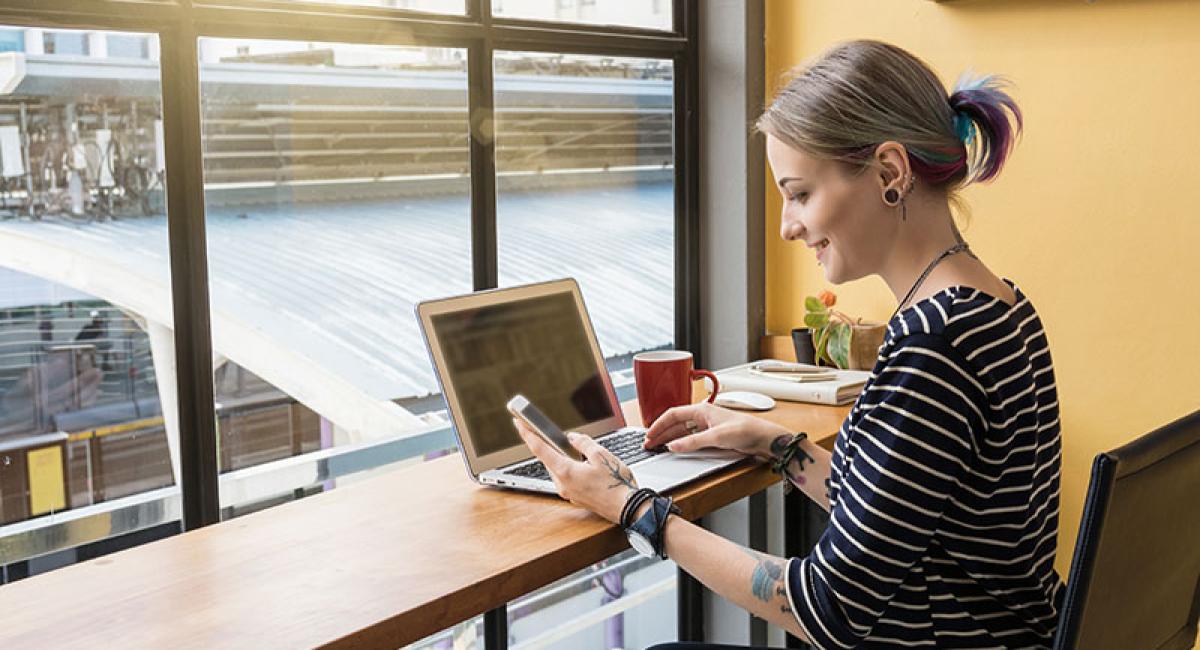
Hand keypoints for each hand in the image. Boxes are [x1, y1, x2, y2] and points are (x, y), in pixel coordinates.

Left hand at [512, 418, 637, 523]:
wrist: (627, 508)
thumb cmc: (616, 484)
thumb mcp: (601, 455)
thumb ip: (583, 443)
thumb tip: (572, 438)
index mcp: (566, 471)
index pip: (540, 449)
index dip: (528, 434)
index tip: (519, 422)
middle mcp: (563, 484)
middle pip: (548, 460)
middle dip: (548, 445)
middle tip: (545, 431)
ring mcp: (568, 493)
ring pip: (558, 470)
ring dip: (561, 458)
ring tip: (571, 448)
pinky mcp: (575, 498)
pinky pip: (566, 479)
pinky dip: (569, 468)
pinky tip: (581, 464)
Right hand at [643, 402, 790, 459]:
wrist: (763, 438)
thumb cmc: (746, 430)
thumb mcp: (716, 437)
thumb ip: (693, 442)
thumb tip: (674, 446)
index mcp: (702, 410)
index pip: (673, 414)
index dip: (659, 424)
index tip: (649, 435)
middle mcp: (703, 416)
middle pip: (675, 423)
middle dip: (661, 433)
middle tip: (649, 444)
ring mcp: (707, 427)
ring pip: (681, 431)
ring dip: (669, 439)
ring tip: (657, 447)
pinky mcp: (712, 437)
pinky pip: (690, 439)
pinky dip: (680, 444)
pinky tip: (675, 449)